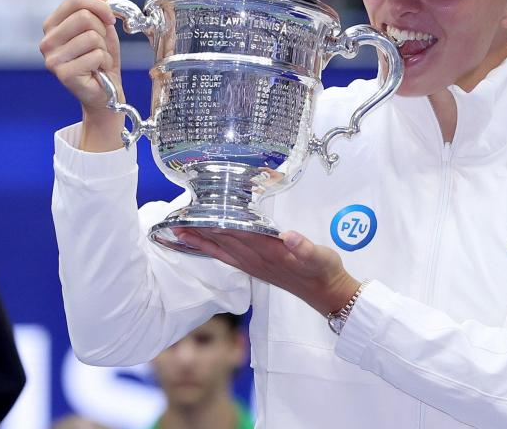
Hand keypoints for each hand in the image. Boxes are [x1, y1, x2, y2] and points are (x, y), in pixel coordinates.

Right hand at [41, 0, 124, 150]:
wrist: (106, 91)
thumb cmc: (101, 58)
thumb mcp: (102, 27)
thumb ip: (98, 5)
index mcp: (52, 25)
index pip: (76, 0)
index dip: (100, 6)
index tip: (110, 19)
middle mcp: (46, 41)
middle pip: (85, 17)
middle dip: (103, 31)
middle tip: (101, 46)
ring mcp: (52, 58)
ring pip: (92, 37)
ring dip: (104, 50)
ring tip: (98, 60)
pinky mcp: (63, 74)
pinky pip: (95, 55)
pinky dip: (104, 62)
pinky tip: (98, 71)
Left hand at [177, 229, 361, 315]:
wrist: (326, 293)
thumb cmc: (324, 271)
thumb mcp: (321, 257)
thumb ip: (304, 248)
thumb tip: (289, 237)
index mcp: (271, 253)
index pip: (240, 234)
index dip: (220, 224)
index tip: (201, 214)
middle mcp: (258, 260)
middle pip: (225, 242)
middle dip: (203, 230)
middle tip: (180, 218)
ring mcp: (256, 267)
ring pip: (223, 251)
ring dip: (202, 241)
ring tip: (182, 231)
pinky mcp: (257, 270)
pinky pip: (229, 259)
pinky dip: (213, 251)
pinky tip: (205, 246)